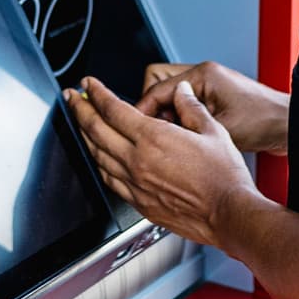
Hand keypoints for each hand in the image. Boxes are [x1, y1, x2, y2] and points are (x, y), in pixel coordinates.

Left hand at [66, 76, 255, 247]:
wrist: (228, 214)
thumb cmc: (223, 177)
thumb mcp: (212, 130)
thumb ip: (191, 107)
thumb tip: (181, 92)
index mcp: (153, 138)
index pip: (112, 109)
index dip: (96, 93)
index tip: (88, 85)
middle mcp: (138, 161)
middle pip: (96, 130)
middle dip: (79, 110)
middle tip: (70, 98)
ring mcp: (135, 184)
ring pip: (97, 156)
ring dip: (84, 136)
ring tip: (79, 123)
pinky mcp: (139, 203)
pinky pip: (109, 180)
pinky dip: (98, 164)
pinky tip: (98, 159)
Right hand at [136, 62, 288, 155]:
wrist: (290, 125)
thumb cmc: (264, 121)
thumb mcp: (219, 126)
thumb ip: (186, 122)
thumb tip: (159, 128)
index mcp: (202, 74)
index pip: (156, 87)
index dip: (144, 110)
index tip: (136, 127)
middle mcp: (204, 76)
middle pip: (159, 87)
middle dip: (154, 110)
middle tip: (156, 132)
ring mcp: (209, 87)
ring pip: (171, 98)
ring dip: (168, 116)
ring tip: (172, 136)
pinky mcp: (215, 99)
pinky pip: (185, 105)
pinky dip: (181, 120)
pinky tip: (185, 137)